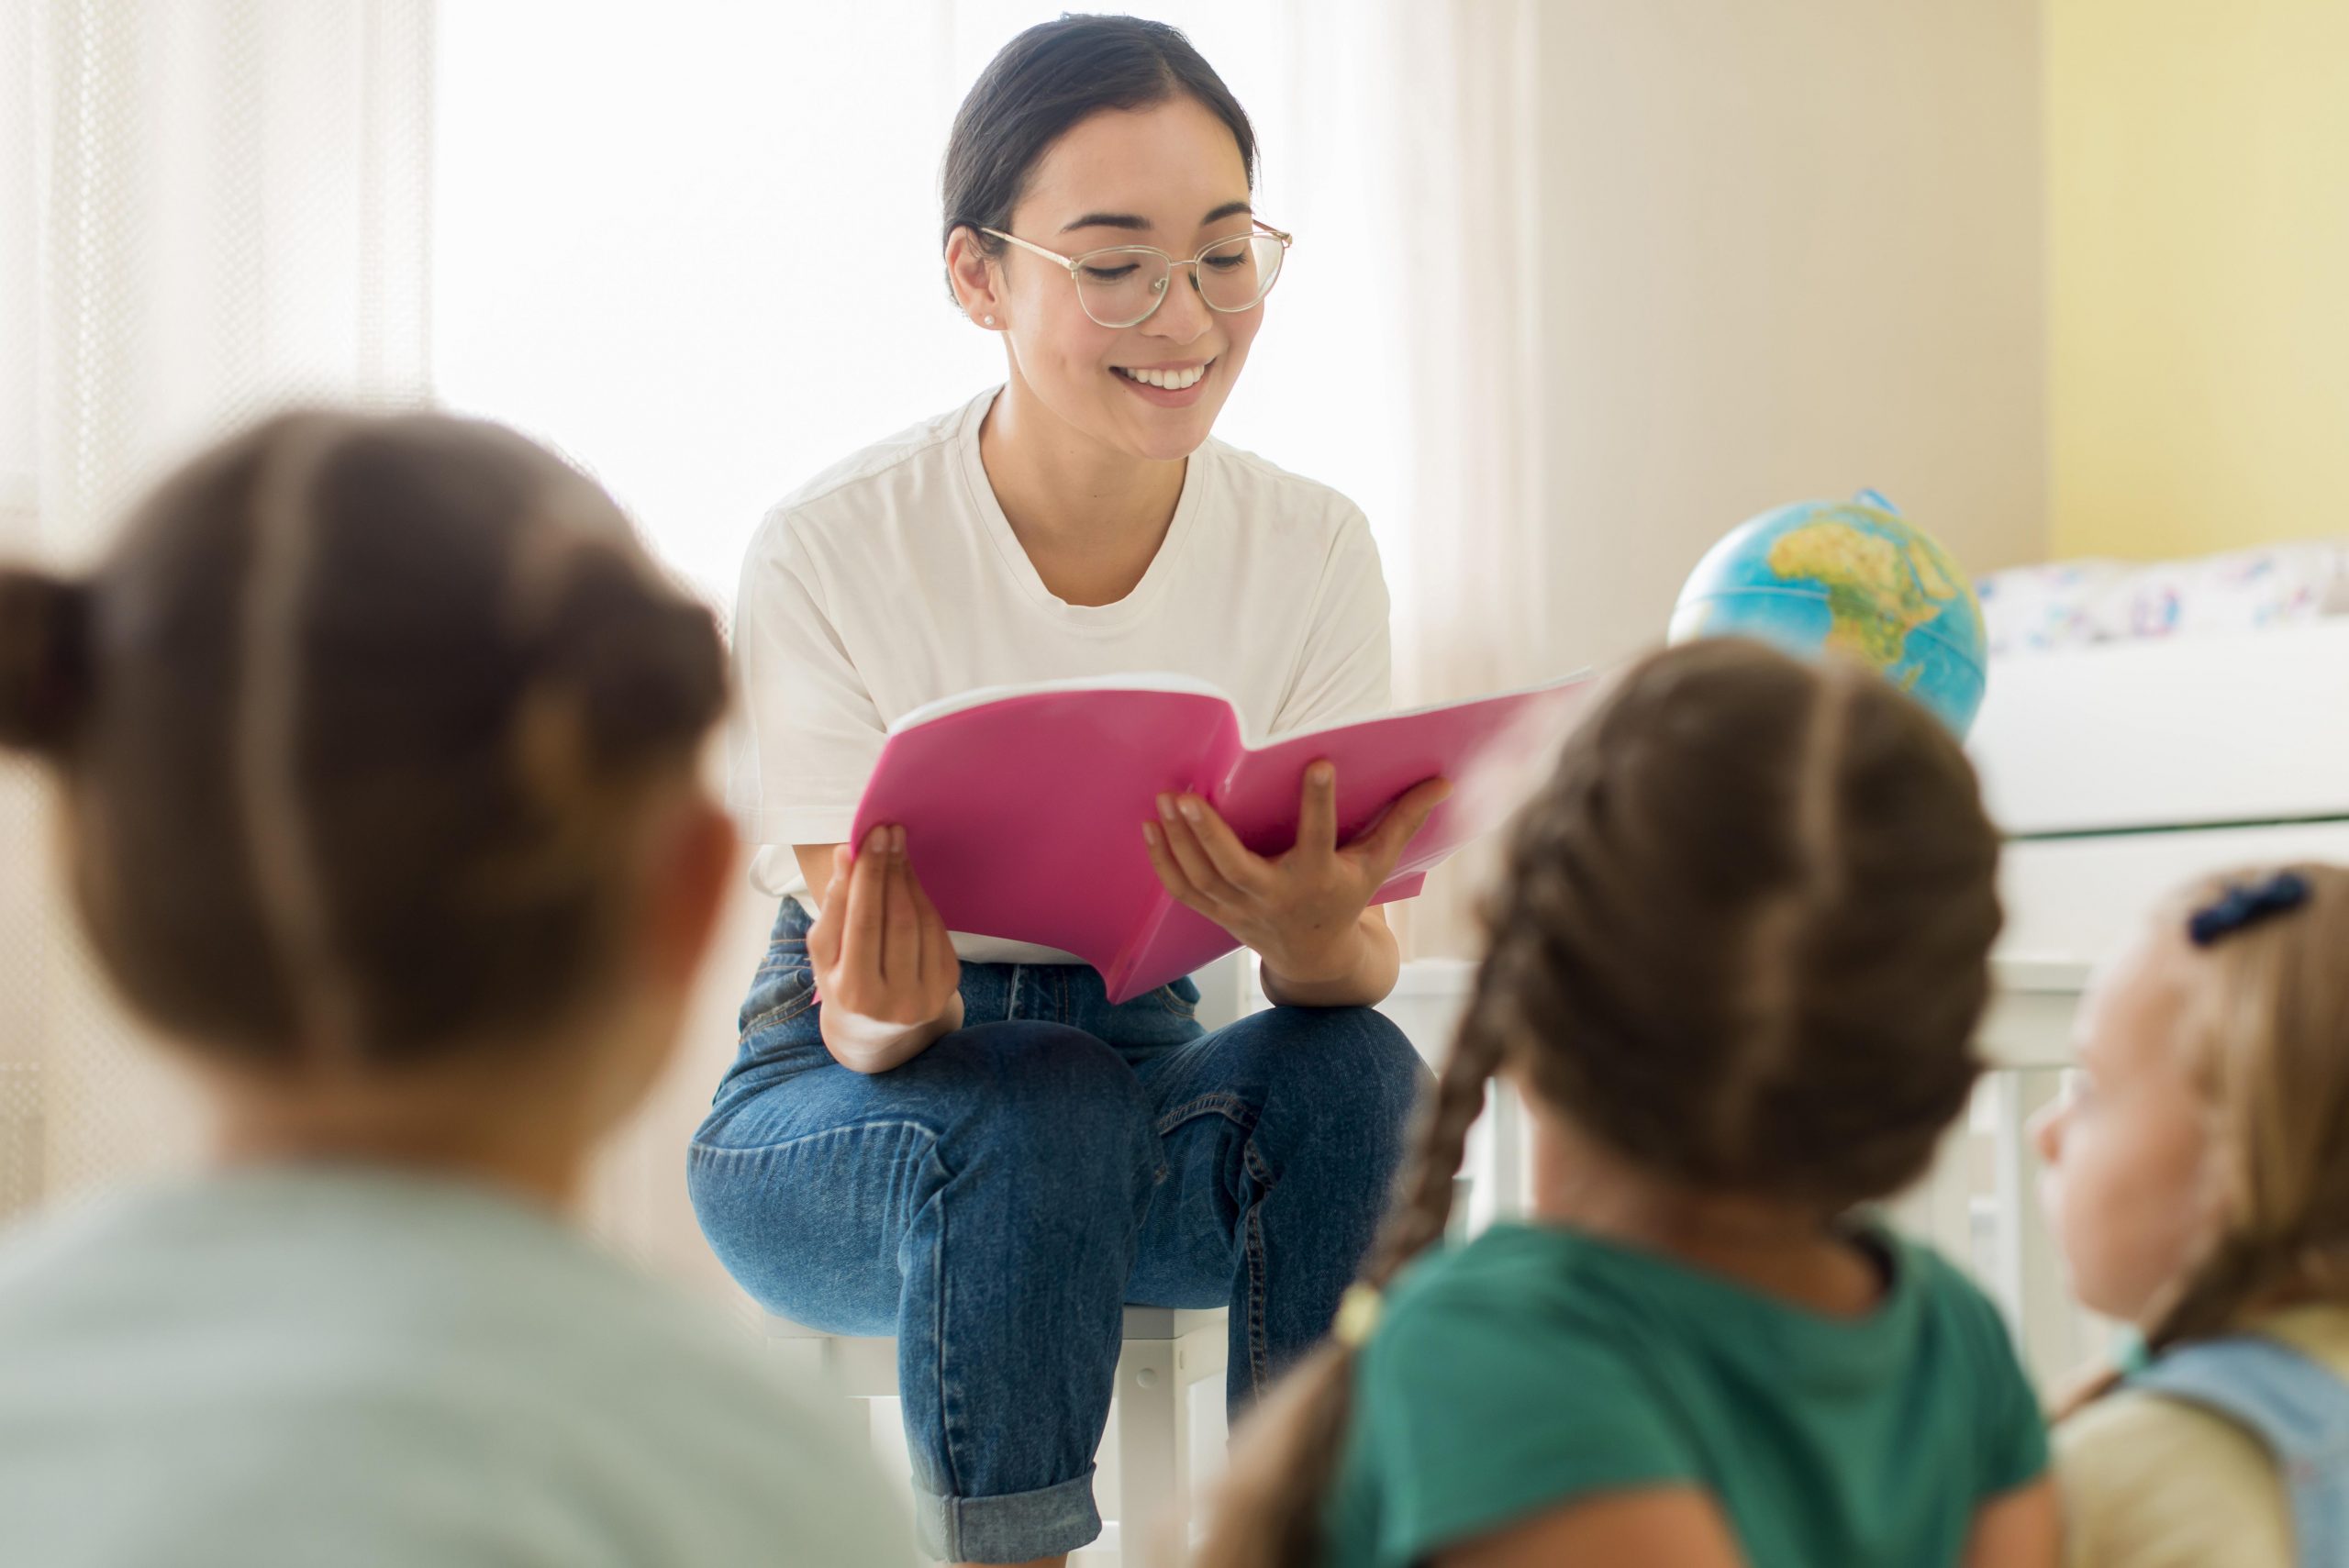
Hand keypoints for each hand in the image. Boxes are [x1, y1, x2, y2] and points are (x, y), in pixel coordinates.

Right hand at [808, 825, 961, 1069]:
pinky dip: (923, 900)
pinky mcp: (947, 985)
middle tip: (888, 832)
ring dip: (909, 879)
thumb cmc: (840, 981)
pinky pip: (936, 931)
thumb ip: (833, 905)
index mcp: (854, 994)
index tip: (871, 837)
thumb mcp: (824, 952)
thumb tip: (847, 855)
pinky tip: (910, 878)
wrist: (875, 1031)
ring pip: (920, 922)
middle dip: (891, 869)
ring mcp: (926, 995)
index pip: (863, 922)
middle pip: (895, 919)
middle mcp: (894, 1001)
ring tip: (897, 849)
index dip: (869, 876)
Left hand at [1141, 764, 1451, 985]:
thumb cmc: (1346, 896)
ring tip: (1165, 797)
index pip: (1320, 837)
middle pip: (1236, 868)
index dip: (1319, 802)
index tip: (1317, 761)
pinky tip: (1151, 825)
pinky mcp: (1217, 913)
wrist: (1313, 955)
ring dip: (1178, 841)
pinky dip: (1163, 862)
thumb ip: (1403, 820)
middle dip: (1208, 833)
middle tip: (1186, 794)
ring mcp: (1240, 909)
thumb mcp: (1377, 863)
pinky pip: (1183, 891)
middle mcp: (1275, 896)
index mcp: (1318, 878)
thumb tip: (1443, 780)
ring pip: (1202, 878)